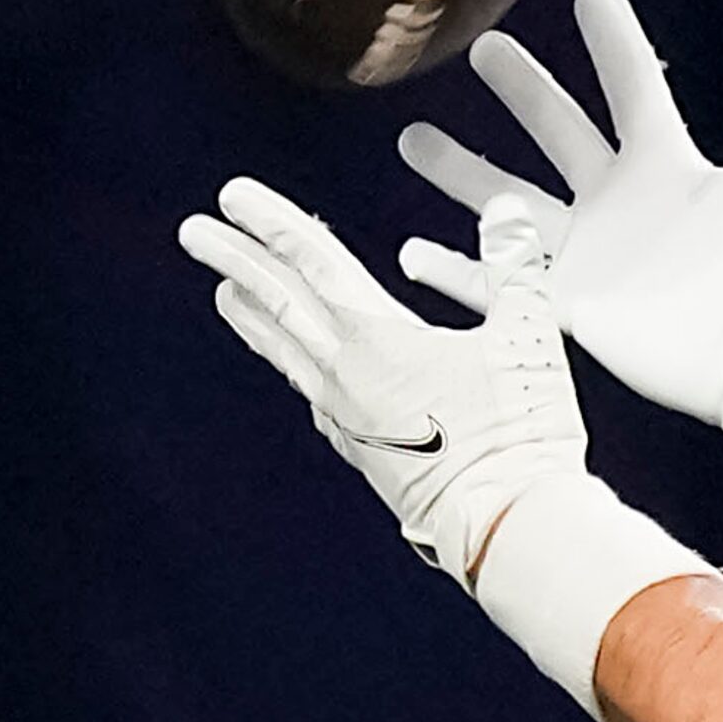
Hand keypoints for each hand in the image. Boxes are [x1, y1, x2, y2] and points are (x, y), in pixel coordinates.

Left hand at [179, 177, 578, 582]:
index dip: (270, 223)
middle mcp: (346, 376)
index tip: (230, 196)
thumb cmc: (520, 433)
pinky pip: (314, 397)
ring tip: (225, 293)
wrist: (506, 525)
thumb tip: (506, 207)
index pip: (311, 263)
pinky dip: (296, 369)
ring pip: (286, 353)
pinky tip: (300, 372)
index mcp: (376, 339)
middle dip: (236, 260)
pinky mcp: (363, 452)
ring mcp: (347, 418)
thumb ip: (513, 268)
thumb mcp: (528, 338)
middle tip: (194, 231)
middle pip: (279, 303)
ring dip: (253, 317)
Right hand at [396, 0, 722, 430]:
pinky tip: (410, 253)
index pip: (633, 86)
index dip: (613, 42)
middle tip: (482, 47)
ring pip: (510, 201)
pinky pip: (498, 284)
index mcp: (667, 164)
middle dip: (522, 89)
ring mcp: (591, 254)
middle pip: (558, 130)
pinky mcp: (571, 306)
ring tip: (412, 139)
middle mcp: (621, 201)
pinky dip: (452, 272)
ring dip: (461, 172)